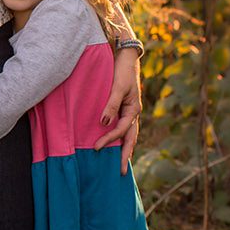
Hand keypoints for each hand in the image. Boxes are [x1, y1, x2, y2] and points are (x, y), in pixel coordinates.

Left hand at [94, 46, 141, 171]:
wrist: (126, 57)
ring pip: (128, 135)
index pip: (121, 130)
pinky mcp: (124, 109)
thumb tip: (103, 122)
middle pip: (130, 139)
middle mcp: (133, 113)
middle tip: (119, 173)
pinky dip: (120, 139)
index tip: (95, 148)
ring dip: (124, 149)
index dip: (108, 140)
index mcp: (134, 110)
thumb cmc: (122, 71)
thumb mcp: (117, 87)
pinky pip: (123, 128)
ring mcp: (130, 112)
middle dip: (125, 155)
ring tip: (120, 164)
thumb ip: (110, 105)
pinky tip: (115, 145)